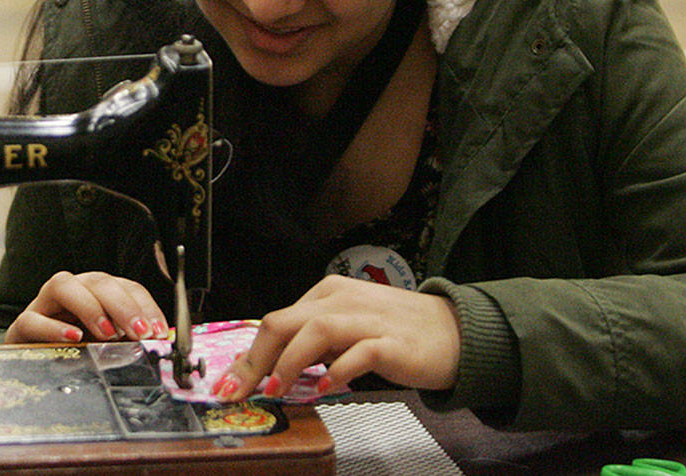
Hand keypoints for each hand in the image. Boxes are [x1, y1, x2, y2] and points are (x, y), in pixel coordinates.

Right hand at [4, 270, 168, 343]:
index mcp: (96, 293)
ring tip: (108, 333)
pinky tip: (73, 338)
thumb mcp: (107, 346)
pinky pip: (32, 319)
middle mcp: (72, 291)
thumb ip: (129, 342)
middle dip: (123, 305)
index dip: (145, 306)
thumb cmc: (74, 351)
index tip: (158, 331)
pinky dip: (54, 328)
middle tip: (140, 332)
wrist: (31, 361)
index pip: (124, 287)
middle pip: (97, 281)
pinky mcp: (23, 326)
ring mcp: (44, 305)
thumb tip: (158, 345)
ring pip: (62, 285)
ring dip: (90, 307)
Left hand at [211, 275, 460, 400]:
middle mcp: (343, 300)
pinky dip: (339, 370)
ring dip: (289, 362)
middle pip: (285, 322)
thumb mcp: (346, 329)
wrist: (455, 331)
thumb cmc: (395, 332)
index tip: (230, 384)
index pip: (277, 322)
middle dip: (256, 360)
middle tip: (239, 390)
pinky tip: (327, 387)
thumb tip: (270, 366)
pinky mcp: (393, 342)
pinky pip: (360, 352)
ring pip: (316, 330)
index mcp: (327, 294)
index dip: (249, 355)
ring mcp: (368, 319)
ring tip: (277, 388)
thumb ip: (313, 342)